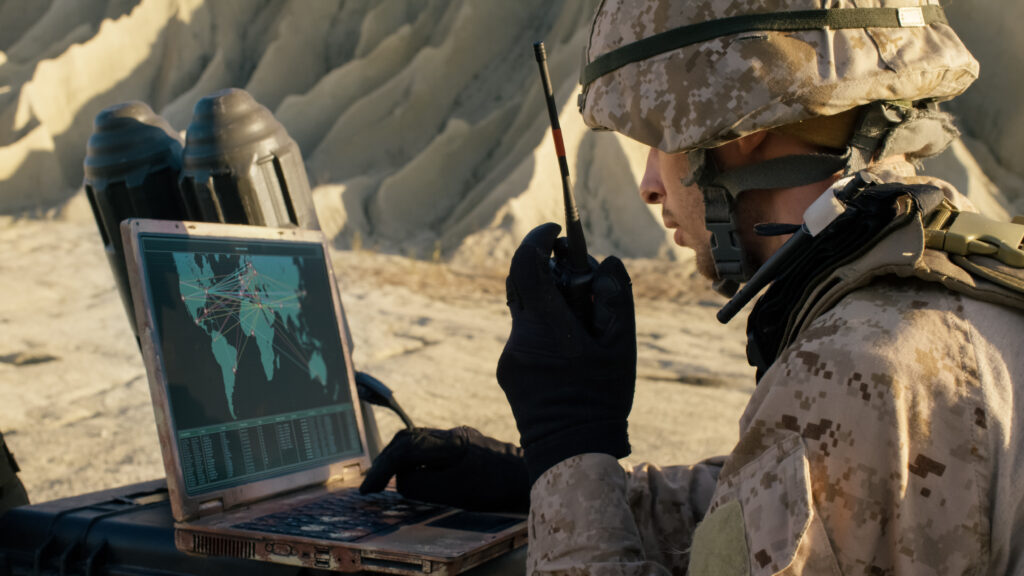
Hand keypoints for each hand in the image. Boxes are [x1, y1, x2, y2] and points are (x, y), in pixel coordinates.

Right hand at [359, 427, 528, 513]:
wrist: (531, 478)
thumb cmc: (496, 487)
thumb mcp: (455, 492)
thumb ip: (422, 484)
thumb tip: (401, 479)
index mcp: (450, 442)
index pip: (405, 449)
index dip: (383, 468)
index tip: (369, 488)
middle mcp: (452, 435)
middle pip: (408, 440)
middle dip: (386, 461)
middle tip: (371, 486)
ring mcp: (459, 439)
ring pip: (418, 443)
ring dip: (398, 460)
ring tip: (385, 482)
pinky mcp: (465, 447)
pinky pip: (430, 450)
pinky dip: (414, 462)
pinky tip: (412, 477)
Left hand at [497, 222, 635, 484]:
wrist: (570, 450)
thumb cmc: (601, 398)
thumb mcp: (621, 346)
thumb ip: (615, 296)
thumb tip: (605, 260)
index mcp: (547, 326)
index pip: (526, 265)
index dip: (537, 240)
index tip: (555, 231)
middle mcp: (520, 336)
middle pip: (523, 284)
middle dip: (548, 270)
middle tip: (578, 276)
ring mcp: (509, 354)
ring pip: (525, 311)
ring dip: (549, 304)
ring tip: (583, 326)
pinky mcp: (506, 370)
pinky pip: (525, 335)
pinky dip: (545, 329)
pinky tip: (569, 353)